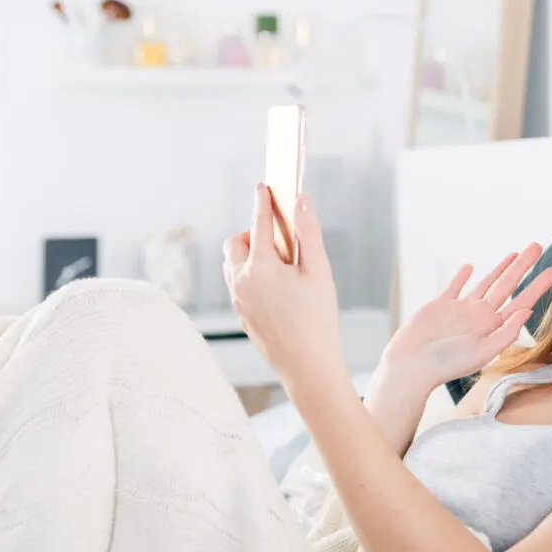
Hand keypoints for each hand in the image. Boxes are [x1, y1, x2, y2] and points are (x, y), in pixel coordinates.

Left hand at [223, 184, 343, 393]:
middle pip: (236, 242)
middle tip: (278, 239)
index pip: (260, 223)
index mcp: (261, 266)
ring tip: (278, 265)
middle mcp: (241, 280)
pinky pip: (237, 283)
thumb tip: (302, 201)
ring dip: (248, 255)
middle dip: (252, 233)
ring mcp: (238, 299)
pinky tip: (275, 287)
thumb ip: (309, 232)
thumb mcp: (319, 271)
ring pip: (232, 264)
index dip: (263, 202)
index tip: (263, 187)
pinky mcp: (240, 313)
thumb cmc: (317, 318)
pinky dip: (249, 274)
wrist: (306, 364)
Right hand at [380, 243, 551, 390]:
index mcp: (493, 328)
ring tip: (515, 254)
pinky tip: (469, 267)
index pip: (521, 302)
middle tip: (537, 245)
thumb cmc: (447, 364)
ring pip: (486, 283)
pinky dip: (462, 277)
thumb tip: (528, 311)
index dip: (538, 286)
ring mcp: (461, 310)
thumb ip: (506, 332)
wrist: (413, 364)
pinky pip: (455, 287)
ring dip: (500, 268)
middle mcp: (480, 316)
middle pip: (507, 286)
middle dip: (523, 266)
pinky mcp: (441, 305)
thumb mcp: (482, 352)